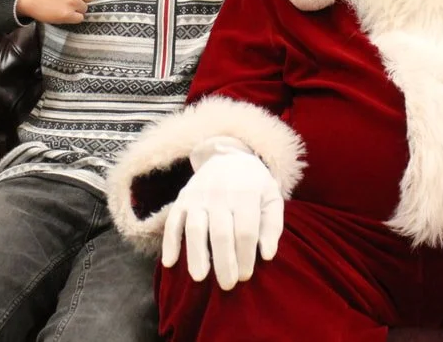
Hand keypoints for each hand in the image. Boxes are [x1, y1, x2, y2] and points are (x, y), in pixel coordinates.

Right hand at [162, 146, 283, 290]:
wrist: (228, 156)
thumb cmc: (254, 185)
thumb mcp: (271, 198)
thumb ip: (273, 226)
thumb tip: (267, 255)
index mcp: (246, 194)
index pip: (245, 231)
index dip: (245, 257)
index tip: (246, 276)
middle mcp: (220, 193)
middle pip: (221, 233)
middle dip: (224, 263)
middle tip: (227, 285)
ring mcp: (198, 195)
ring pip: (194, 228)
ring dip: (196, 255)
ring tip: (199, 278)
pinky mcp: (182, 198)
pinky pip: (173, 221)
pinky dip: (170, 242)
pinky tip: (170, 262)